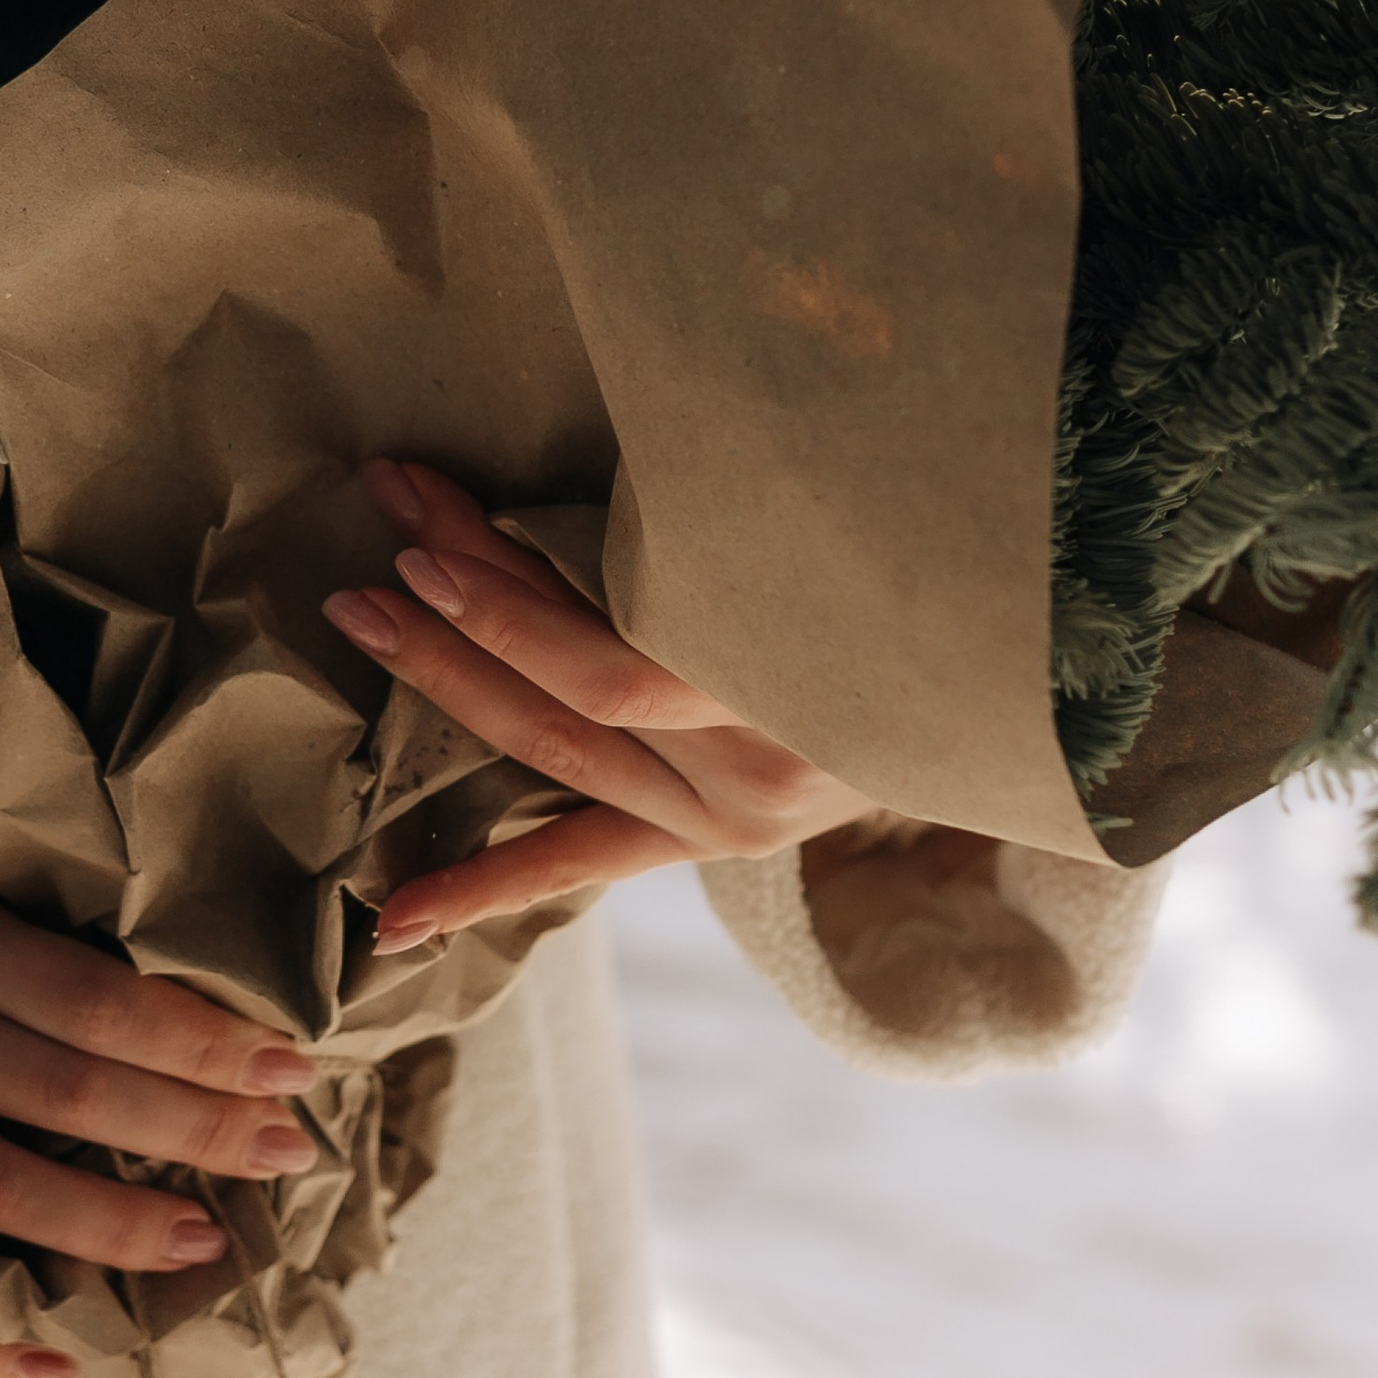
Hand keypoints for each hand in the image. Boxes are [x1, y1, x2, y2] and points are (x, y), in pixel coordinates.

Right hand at [0, 812, 320, 1377]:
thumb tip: (128, 984)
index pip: (101, 999)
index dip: (206, 1038)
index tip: (292, 1063)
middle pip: (78, 1092)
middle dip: (199, 1129)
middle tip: (288, 1155)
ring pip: (4, 1191)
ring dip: (115, 1225)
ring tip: (204, 1244)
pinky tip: (51, 1360)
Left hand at [324, 458, 879, 947]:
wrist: (1014, 695)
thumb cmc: (906, 573)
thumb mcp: (830, 542)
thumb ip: (720, 529)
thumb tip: (591, 459)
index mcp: (791, 688)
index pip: (611, 658)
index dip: (509, 601)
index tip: (425, 530)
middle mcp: (755, 768)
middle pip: (570, 693)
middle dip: (460, 618)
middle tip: (371, 553)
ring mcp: (729, 817)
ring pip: (560, 754)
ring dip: (453, 689)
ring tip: (364, 623)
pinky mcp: (710, 843)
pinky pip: (584, 861)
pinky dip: (488, 885)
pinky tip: (397, 919)